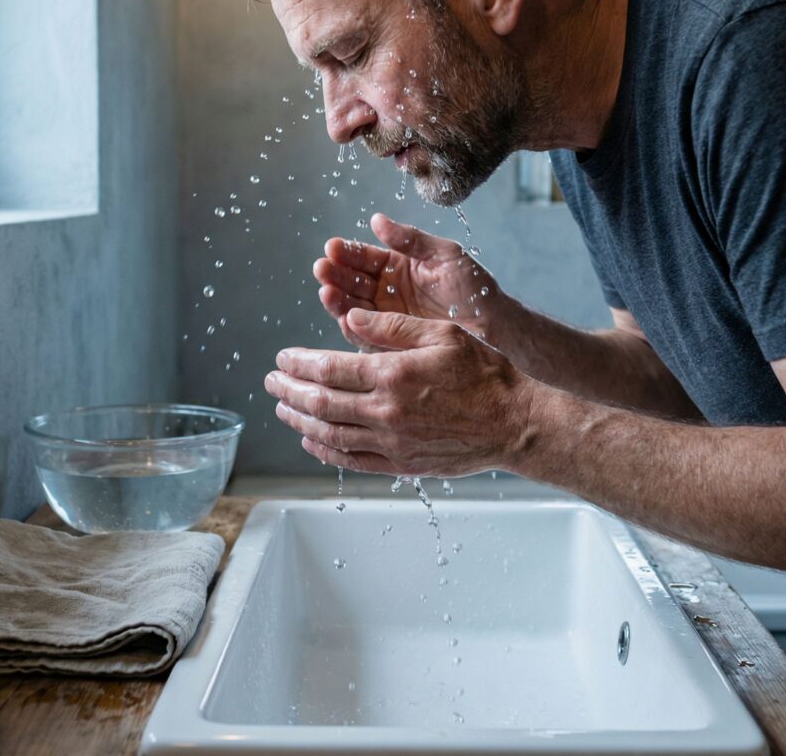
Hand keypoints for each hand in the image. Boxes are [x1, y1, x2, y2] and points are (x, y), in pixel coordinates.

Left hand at [264, 307, 533, 476]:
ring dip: (299, 421)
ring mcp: (391, 443)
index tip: (282, 358)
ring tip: (282, 410)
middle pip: (320, 403)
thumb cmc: (484, 373)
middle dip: (288, 391)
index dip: (298, 363)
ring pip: (329, 434)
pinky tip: (312, 441)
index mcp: (392, 374)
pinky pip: (351, 460)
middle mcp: (385, 412)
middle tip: (271, 382)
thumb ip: (390, 328)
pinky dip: (325, 451)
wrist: (514, 422)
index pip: (327, 369)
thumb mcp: (441, 334)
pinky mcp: (401, 464)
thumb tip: (348, 320)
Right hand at [314, 212, 499, 348]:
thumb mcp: (445, 255)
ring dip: (337, 299)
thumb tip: (377, 220)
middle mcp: (387, 292)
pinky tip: (344, 318)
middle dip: (336, 274)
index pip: (365, 257)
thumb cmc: (475, 289)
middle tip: (322, 269)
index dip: (348, 252)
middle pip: (353, 281)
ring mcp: (387, 318)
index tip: (332, 247)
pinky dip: (353, 327)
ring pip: (353, 307)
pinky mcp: (391, 342)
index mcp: (398, 266)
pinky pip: (366, 334)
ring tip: (327, 292)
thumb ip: (411, 240)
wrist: (495, 328)